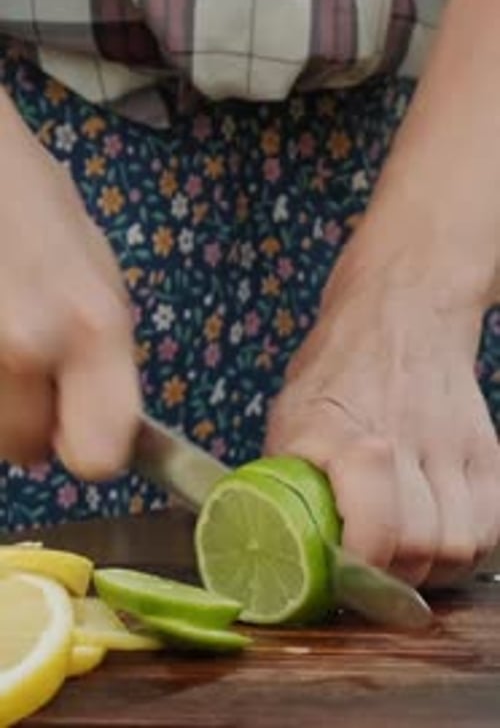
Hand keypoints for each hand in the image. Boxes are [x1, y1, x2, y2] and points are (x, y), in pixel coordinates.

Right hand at [0, 87, 139, 477]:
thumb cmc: (35, 207)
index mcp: (94, 326)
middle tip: (22, 355)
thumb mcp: (97, 276)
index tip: (75, 428)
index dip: (87, 446)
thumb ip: (100, 360)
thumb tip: (97, 436)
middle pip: (22, 446)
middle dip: (25, 413)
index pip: (99, 454)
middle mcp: (28, 344)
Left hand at [266, 237, 499, 588]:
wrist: (399, 312)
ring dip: (430, 568)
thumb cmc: (335, 367)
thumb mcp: (287, 412)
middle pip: (419, 547)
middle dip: (391, 578)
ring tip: (403, 557)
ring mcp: (449, 445)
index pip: (373, 527)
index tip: (342, 577)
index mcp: (336, 432)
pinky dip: (468, 548)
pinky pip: (492, 527)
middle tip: (370, 573)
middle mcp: (398, 440)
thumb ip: (284, 476)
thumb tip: (275, 539)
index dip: (362, 568)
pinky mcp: (485, 451)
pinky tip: (438, 537)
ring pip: (459, 545)